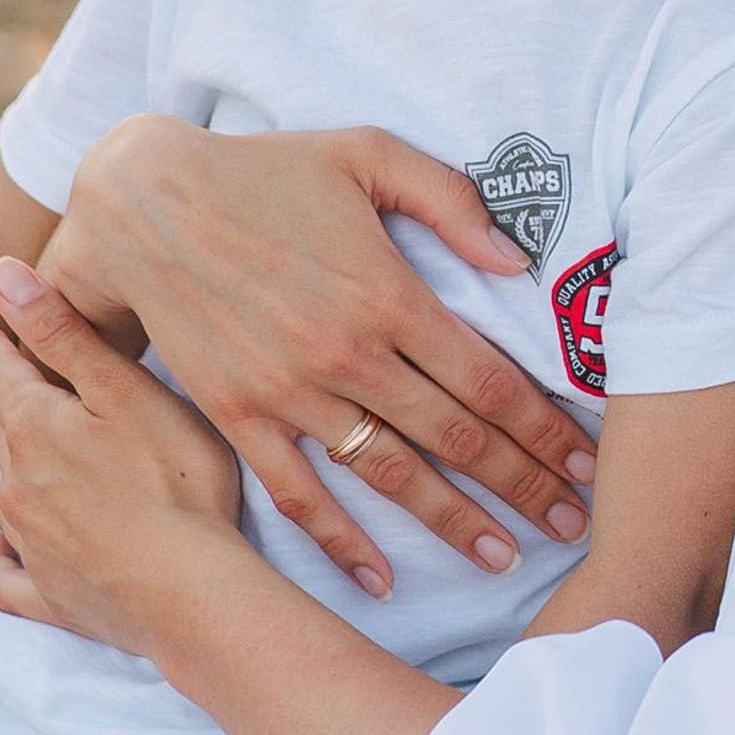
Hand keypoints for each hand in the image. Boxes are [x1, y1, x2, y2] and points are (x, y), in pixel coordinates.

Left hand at [0, 257, 245, 660]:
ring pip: (12, 494)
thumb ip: (62, 334)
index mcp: (38, 429)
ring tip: (43, 458)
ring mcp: (30, 544)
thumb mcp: (126, 391)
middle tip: (24, 384)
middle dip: (15, 407)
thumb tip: (0, 274)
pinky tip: (3, 548)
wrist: (187, 591)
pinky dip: (0, 556)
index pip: (1, 375)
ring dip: (22, 472)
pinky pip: (7, 573)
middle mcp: (19, 484)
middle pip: (9, 433)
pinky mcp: (48, 594)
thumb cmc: (174, 480)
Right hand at [42, 116, 594, 591]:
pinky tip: (380, 579)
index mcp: (390, 296)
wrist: (144, 199)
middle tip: (574, 524)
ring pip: (388, 473)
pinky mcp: (236, 415)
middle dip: (522, 484)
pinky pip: (297, 492)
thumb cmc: (268, 169)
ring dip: (450, 521)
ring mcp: (289, 392)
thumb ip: (453, 203)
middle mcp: (347, 355)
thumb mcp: (372, 155)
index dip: (546, 429)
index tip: (590, 464)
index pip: (490, 382)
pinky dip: (339, 541)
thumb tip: (518, 261)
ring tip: (503, 556)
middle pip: (455, 437)